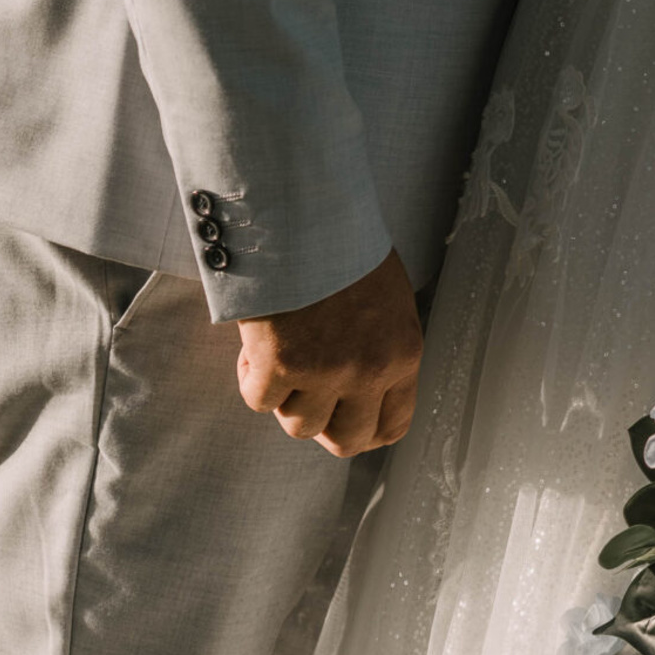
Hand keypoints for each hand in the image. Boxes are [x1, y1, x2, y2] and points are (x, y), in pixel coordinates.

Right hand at [237, 246, 421, 456]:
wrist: (305, 213)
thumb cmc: (342, 245)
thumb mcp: (385, 297)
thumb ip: (379, 345)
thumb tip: (358, 385)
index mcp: (403, 353)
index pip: (392, 425)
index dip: (362, 429)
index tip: (341, 416)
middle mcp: (370, 370)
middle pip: (345, 441)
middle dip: (321, 425)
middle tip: (302, 394)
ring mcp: (325, 371)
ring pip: (297, 424)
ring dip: (283, 396)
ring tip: (278, 353)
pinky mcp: (280, 365)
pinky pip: (258, 399)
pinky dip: (251, 376)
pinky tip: (254, 344)